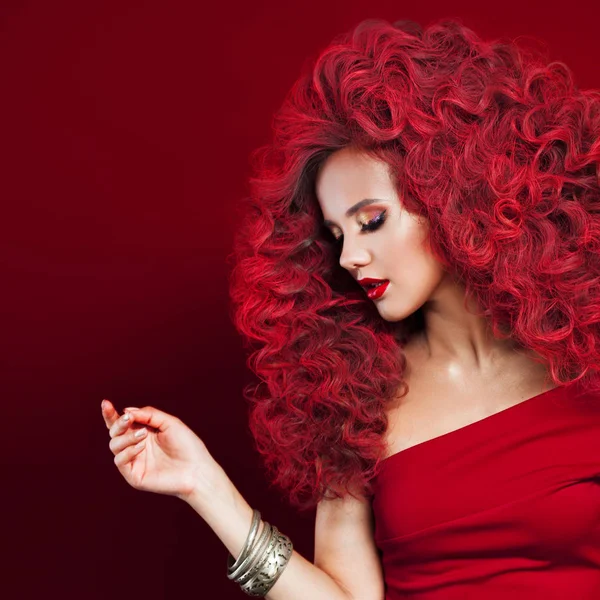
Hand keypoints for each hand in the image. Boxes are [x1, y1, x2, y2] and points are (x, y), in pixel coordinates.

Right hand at [101, 399, 225, 501]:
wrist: (197, 469)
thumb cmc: (187, 445)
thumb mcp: (169, 423)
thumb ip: (148, 415)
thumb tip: (126, 410)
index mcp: (144, 433)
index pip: (122, 423)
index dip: (111, 414)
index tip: (106, 403)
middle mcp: (136, 446)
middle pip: (114, 433)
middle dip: (118, 424)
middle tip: (128, 419)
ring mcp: (134, 461)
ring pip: (115, 446)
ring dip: (126, 437)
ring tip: (143, 434)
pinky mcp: (134, 476)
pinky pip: (120, 461)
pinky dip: (128, 451)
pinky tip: (141, 446)